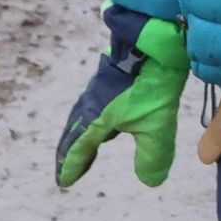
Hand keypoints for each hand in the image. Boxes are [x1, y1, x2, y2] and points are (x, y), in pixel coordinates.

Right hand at [54, 7, 186, 188]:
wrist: (152, 40)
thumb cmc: (150, 83)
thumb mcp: (156, 124)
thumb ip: (153, 154)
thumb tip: (151, 181)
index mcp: (95, 120)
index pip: (78, 148)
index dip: (72, 165)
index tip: (64, 181)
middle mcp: (91, 105)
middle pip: (74, 133)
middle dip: (71, 152)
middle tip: (68, 168)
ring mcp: (99, 88)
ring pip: (83, 116)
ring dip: (80, 134)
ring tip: (85, 147)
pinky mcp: (110, 76)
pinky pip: (94, 103)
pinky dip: (93, 117)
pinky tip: (106, 116)